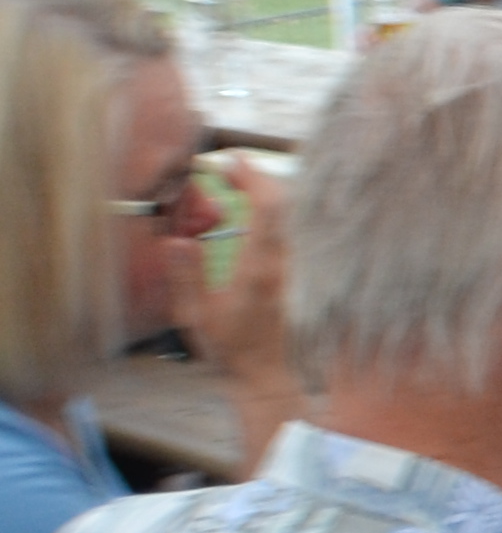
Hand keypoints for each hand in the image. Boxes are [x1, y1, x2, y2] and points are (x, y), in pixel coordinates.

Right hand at [172, 156, 291, 388]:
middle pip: (282, 203)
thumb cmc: (229, 349)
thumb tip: (178, 240)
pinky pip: (284, 229)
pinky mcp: (293, 271)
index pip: (267, 209)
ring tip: (229, 186)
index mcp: (259, 269)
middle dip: (255, 177)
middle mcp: (282, 262)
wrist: (266, 373)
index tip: (231, 159)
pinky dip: (265, 211)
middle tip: (226, 167)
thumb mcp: (196, 318)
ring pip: (286, 214)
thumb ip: (186, 278)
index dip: (253, 177)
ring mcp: (292, 266)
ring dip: (260, 192)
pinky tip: (240, 215)